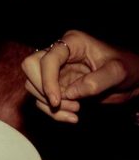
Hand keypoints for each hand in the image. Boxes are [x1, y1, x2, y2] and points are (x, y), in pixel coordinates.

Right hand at [21, 30, 138, 122]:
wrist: (132, 81)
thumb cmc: (129, 69)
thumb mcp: (119, 72)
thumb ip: (96, 81)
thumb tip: (70, 93)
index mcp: (73, 42)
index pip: (47, 59)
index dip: (47, 80)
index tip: (57, 101)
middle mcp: (59, 54)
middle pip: (30, 68)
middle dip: (42, 90)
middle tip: (62, 104)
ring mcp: (55, 70)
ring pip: (32, 85)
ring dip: (48, 104)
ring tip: (75, 111)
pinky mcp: (55, 86)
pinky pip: (42, 99)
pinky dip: (53, 112)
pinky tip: (71, 117)